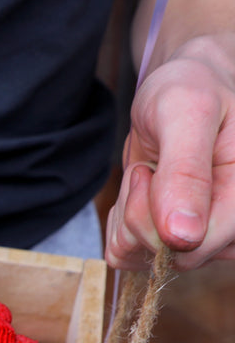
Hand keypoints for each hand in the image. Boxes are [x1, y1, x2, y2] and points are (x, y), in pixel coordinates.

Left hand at [105, 33, 234, 270]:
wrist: (186, 88)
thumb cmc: (194, 87)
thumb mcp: (187, 112)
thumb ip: (185, 173)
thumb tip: (184, 238)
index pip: (197, 245)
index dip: (157, 213)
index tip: (153, 170)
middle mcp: (230, 229)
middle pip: (167, 254)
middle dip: (140, 209)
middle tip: (152, 167)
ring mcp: (202, 239)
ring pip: (139, 255)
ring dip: (128, 211)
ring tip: (150, 174)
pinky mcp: (172, 241)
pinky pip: (124, 254)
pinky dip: (119, 220)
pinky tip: (141, 190)